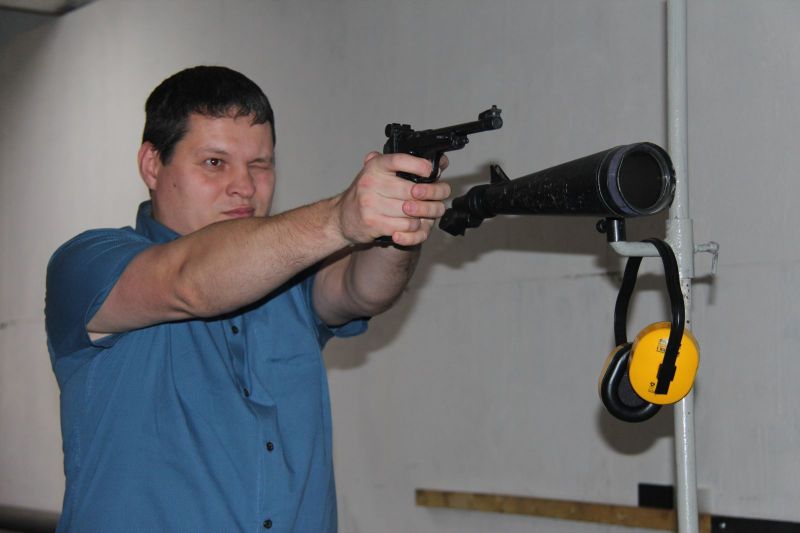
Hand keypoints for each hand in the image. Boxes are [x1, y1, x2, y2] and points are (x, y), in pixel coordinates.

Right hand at [336, 152, 450, 245]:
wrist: (342, 217)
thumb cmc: (367, 194)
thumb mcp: (379, 173)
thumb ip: (402, 165)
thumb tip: (439, 160)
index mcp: (375, 166)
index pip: (398, 160)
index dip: (418, 165)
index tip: (430, 170)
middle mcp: (371, 183)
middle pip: (413, 191)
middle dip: (431, 196)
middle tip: (436, 198)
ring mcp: (371, 204)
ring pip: (412, 211)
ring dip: (423, 214)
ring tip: (422, 213)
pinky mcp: (373, 223)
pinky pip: (405, 226)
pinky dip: (413, 227)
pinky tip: (411, 223)